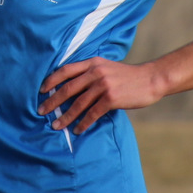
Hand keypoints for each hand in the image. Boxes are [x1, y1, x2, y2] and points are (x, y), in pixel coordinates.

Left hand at [38, 57, 164, 134]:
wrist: (150, 79)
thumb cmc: (127, 76)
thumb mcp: (106, 66)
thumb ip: (90, 72)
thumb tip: (71, 86)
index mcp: (91, 63)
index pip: (65, 70)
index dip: (51, 80)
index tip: (41, 90)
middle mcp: (95, 72)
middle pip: (67, 88)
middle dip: (53, 101)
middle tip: (41, 111)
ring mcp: (103, 85)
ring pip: (78, 103)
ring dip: (65, 116)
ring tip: (56, 125)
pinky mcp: (111, 98)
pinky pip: (92, 113)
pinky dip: (83, 122)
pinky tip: (77, 130)